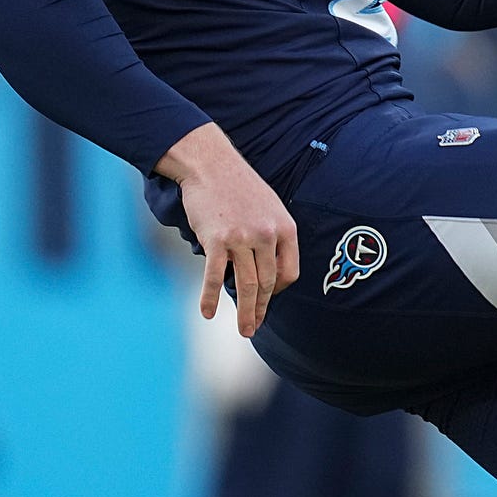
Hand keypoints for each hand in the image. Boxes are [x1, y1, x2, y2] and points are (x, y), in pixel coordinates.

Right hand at [155, 123, 297, 337]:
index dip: (279, 292)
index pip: (289, 272)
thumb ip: (273, 237)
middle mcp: (267, 235)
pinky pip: (213, 276)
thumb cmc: (239, 188)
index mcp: (286, 229)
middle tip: (253, 329)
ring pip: (246, 285)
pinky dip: (209, 297)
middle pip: (268, 283)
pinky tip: (208, 314)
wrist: (211, 165)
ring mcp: (242, 238)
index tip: (267, 301)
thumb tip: (268, 268)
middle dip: (260, 309)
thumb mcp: (269, 208)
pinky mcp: (216, 240)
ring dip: (245, 312)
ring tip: (244, 330)